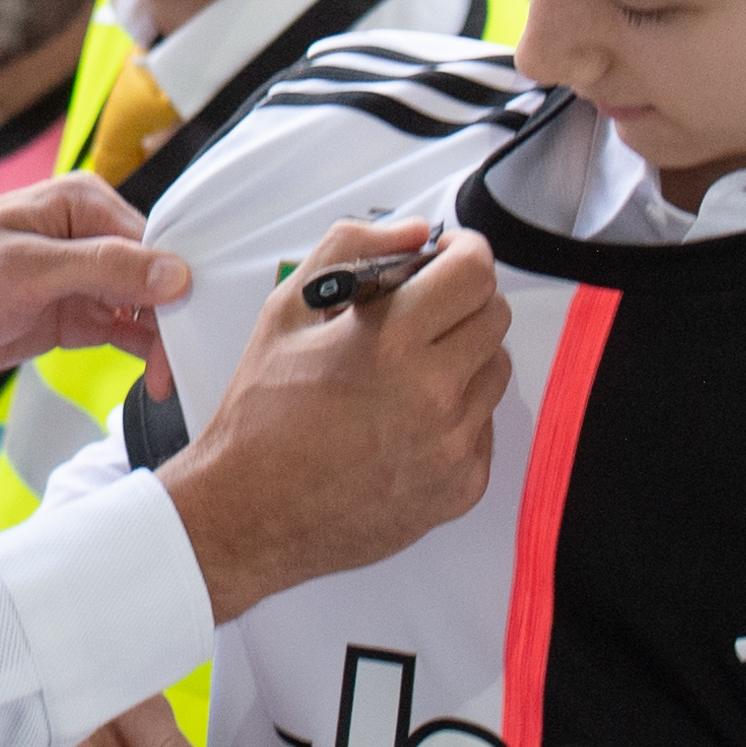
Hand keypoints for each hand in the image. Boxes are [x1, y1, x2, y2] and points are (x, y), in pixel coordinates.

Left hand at [0, 175, 191, 383]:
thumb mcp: (24, 270)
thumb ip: (102, 269)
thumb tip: (177, 273)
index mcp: (84, 204)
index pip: (158, 243)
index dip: (185, 287)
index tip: (204, 331)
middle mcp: (89, 236)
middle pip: (159, 278)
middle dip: (181, 319)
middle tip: (190, 369)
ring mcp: (78, 280)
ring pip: (145, 309)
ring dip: (165, 341)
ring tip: (178, 382)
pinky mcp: (66, 317)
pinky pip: (121, 331)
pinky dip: (141, 353)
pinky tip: (157, 380)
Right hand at [157, 220, 509, 622]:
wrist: (249, 513)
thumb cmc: (260, 418)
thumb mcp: (284, 312)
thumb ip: (349, 252)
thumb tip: (410, 232)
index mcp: (391, 344)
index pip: (475, 273)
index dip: (464, 251)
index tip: (448, 253)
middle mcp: (432, 395)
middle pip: (495, 317)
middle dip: (464, 299)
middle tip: (424, 308)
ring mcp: (452, 447)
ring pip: (496, 371)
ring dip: (464, 355)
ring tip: (411, 369)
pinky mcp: (460, 488)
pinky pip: (484, 427)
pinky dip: (457, 413)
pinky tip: (408, 419)